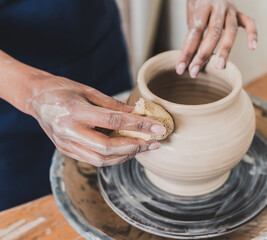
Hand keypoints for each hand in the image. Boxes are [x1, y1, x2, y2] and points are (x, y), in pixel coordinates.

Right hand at [27, 75, 165, 166]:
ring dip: (126, 156)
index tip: (159, 128)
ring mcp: (66, 144)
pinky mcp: (66, 150)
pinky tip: (126, 150)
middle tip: (154, 143)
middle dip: (135, 147)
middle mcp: (69, 131)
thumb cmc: (62, 89)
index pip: (114, 121)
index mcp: (76, 111)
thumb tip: (138, 113)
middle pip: (108, 148)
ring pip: (101, 160)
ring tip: (143, 148)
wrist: (34, 98)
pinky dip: (113, 157)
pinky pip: (93, 160)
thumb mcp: (88, 90)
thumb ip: (113, 104)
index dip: (139, 126)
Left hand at [176, 0, 257, 77]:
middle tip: (194, 72)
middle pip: (213, 33)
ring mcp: (231, 9)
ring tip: (219, 67)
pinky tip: (252, 47)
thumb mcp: (191, 17)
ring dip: (225, 50)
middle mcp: (218, 7)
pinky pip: (249, 23)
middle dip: (203, 55)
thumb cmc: (198, 5)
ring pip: (231, 31)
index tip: (179, 68)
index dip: (186, 52)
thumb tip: (188, 62)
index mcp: (202, 7)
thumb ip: (193, 36)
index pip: (194, 32)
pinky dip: (253, 35)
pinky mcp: (240, 13)